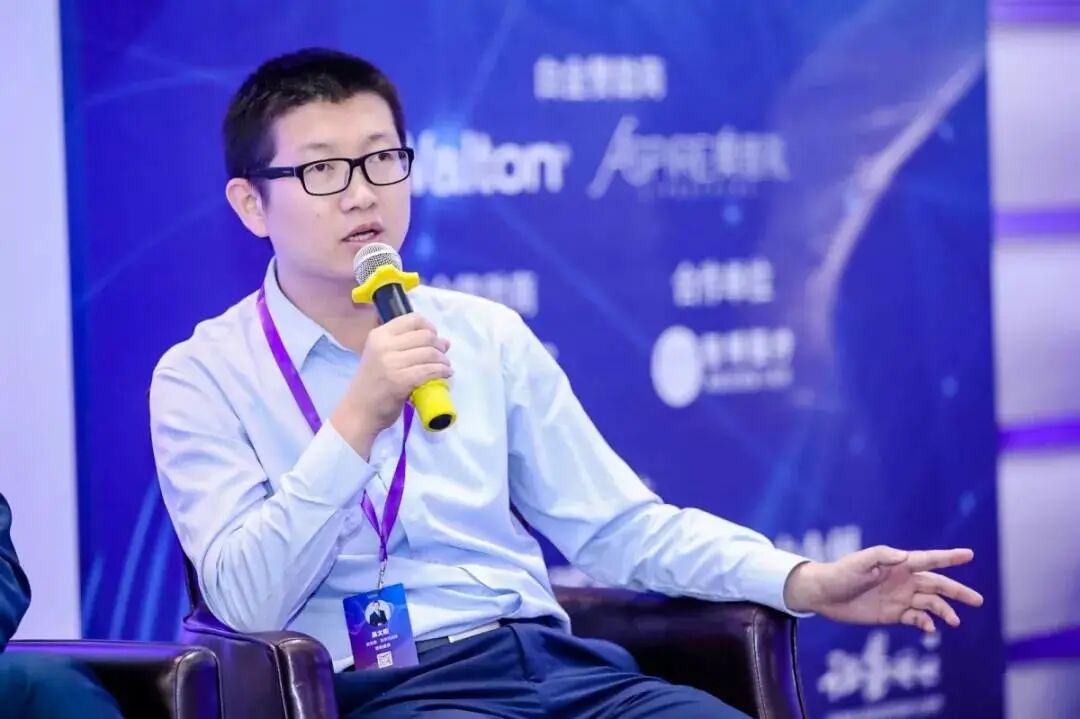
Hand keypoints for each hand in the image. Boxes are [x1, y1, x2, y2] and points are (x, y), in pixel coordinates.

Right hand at [330, 313, 450, 455]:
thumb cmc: (372, 385)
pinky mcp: (399, 380)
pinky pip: (429, 370)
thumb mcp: (382, 356)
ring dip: (443, 360)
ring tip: (445, 367)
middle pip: (425, 336)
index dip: (429, 327)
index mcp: (378, 335)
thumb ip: (408, 346)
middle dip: (439, 346)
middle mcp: (383, 345)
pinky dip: (442, 371)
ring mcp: (391, 363)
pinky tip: (445, 375)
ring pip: (430, 353)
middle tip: (443, 356)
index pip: (412, 319)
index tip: (434, 338)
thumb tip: (444, 341)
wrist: (358, 411)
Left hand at [782, 546, 983, 631]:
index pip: (929, 560)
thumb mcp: (859, 561)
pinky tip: (930, 629)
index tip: (969, 554)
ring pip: (931, 604)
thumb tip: (905, 556)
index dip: (949, 557)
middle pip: (938, 585)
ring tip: (954, 621)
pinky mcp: (893, 614)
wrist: (824, 594)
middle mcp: (904, 580)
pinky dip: (926, 624)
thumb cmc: (840, 573)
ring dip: (944, 611)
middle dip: (958, 592)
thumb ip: (882, 556)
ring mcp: (900, 598)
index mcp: (898, 564)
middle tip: (978, 600)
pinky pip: (916, 619)